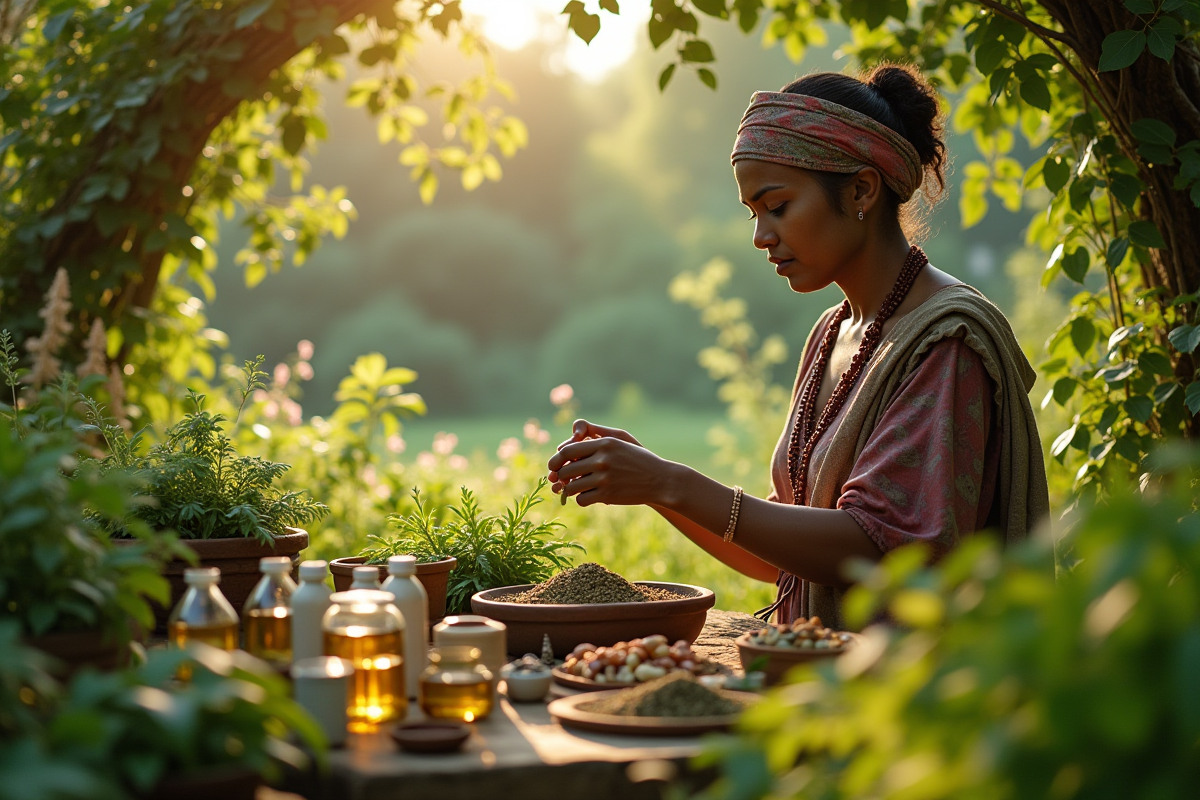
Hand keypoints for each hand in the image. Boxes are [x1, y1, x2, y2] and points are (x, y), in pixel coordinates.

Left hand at [547, 419, 668, 506]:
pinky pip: (581, 500)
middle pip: (565, 470)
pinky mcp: (607, 495)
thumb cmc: (638, 458)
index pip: (567, 451)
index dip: (556, 460)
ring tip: (575, 489)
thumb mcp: (620, 440)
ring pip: (571, 487)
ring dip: (569, 490)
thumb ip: (595, 439)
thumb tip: (569, 445)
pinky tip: (588, 496)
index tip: (553, 466)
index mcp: (603, 444)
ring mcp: (604, 479)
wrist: (660, 479)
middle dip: (560, 477)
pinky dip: (581, 499)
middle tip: (562, 481)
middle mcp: (602, 460)